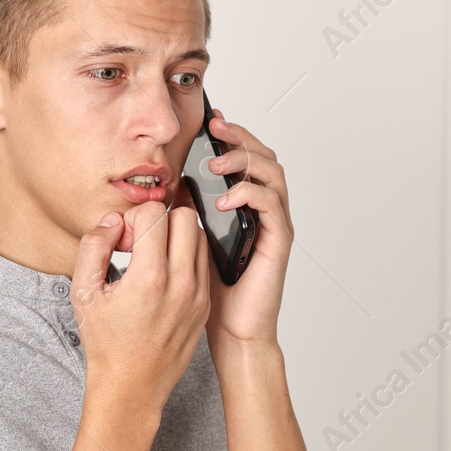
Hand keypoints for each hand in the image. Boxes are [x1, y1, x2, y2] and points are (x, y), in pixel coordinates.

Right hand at [71, 201, 209, 412]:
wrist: (132, 386)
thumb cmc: (106, 344)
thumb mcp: (83, 293)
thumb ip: (93, 247)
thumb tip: (113, 221)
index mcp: (149, 279)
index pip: (155, 213)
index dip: (133, 219)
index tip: (122, 242)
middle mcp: (181, 284)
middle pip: (186, 216)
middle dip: (159, 221)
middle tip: (140, 243)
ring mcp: (198, 295)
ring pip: (201, 236)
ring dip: (176, 236)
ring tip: (153, 258)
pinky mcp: (205, 304)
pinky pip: (204, 262)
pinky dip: (186, 257)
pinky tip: (164, 275)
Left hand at [174, 110, 293, 352]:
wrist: (231, 328)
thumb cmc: (213, 288)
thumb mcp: (192, 237)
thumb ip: (190, 209)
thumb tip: (172, 180)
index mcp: (246, 205)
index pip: (246, 158)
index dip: (232, 135)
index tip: (210, 121)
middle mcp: (265, 210)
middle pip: (264, 156)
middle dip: (240, 137)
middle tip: (215, 129)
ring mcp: (274, 224)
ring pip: (273, 173)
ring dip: (245, 161)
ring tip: (216, 164)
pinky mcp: (278, 241)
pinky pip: (271, 205)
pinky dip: (249, 194)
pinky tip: (225, 199)